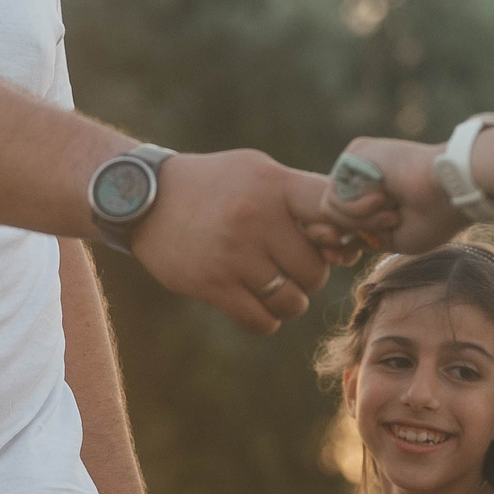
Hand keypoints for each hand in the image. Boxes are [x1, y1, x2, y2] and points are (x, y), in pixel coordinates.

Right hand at [130, 151, 372, 333]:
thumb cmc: (215, 186)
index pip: (333, 209)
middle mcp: (256, 217)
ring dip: (289, 301)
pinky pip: (261, 321)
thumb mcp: (257, 172)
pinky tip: (255, 304)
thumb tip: (349, 240)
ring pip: (292, 301)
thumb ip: (301, 198)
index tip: (337, 242)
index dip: (347, 231)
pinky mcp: (212, 284)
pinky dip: (265, 319)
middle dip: (308, 276)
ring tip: (274, 287)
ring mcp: (234, 253)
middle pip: (315, 270)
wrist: (144, 198)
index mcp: (274, 185)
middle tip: (290, 267)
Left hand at [324, 136, 466, 253]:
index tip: (354, 256)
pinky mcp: (354, 153)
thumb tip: (334, 243)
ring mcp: (357, 164)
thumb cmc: (434, 218)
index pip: (338, 220)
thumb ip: (363, 237)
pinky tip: (384, 198)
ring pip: (330, 208)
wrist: (452, 190)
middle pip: (329, 215)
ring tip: (392, 214)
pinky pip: (333, 196)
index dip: (340, 242)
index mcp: (371, 193)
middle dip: (351, 232)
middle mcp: (361, 176)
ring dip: (362, 220)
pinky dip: (358, 209)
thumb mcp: (393, 238)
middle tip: (387, 226)